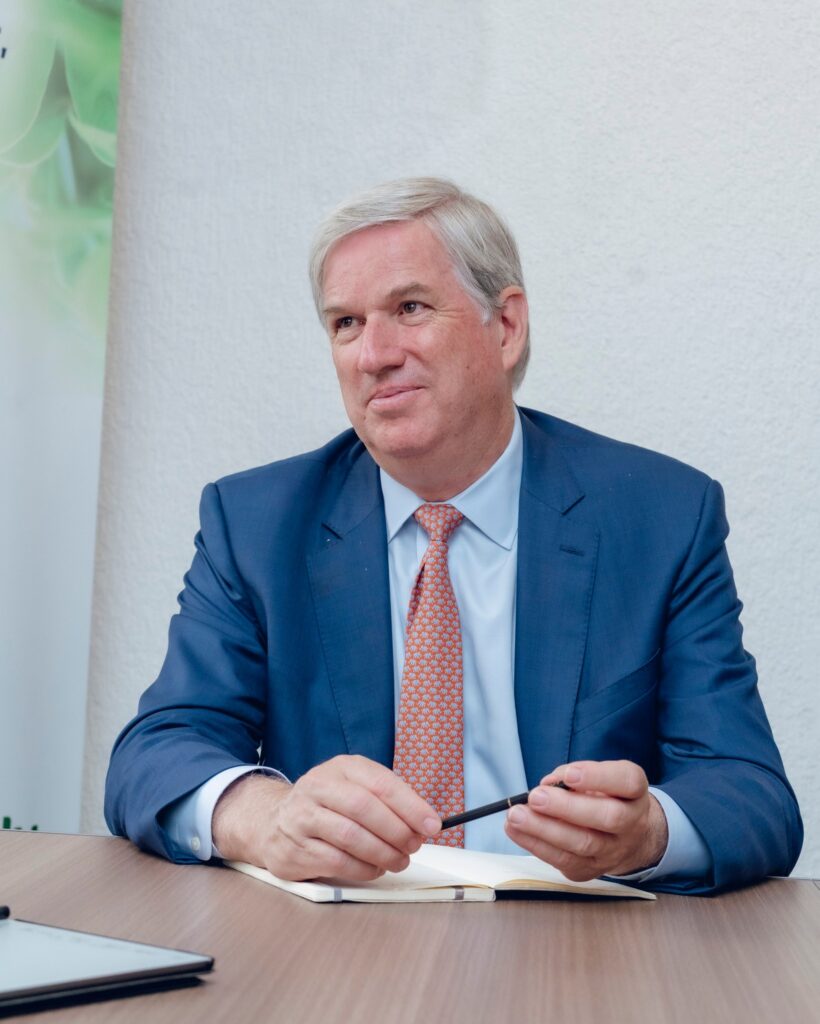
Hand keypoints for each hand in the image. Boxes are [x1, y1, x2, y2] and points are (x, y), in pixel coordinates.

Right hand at [212, 755, 439, 882]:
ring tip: (399, 861)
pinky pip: (337, 862)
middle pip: (365, 808)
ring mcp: (302, 817)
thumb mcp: (355, 788)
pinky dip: (364, 869)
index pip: (381, 783)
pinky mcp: (295, 848)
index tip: (432, 825)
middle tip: (414, 846)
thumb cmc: (328, 806)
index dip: (411, 806)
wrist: (274, 822)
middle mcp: (318, 786)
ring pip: (351, 837)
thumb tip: (424, 822)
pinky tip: (375, 869)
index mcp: (341, 768)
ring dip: (383, 854)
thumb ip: (388, 801)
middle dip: (397, 831)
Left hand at [504, 760, 667, 879]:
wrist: (629, 838)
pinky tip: (516, 830)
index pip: (627, 781)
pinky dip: (537, 845)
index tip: (569, 775)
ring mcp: (614, 851)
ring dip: (545, 829)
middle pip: (608, 817)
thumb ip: (573, 774)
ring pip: (583, 844)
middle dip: (567, 807)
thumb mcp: (598, 777)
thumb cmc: (606, 797)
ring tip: (517, 815)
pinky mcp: (592, 870)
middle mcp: (632, 823)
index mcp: (634, 792)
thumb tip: (548, 784)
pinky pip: (565, 861)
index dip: (598, 777)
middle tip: (536, 797)